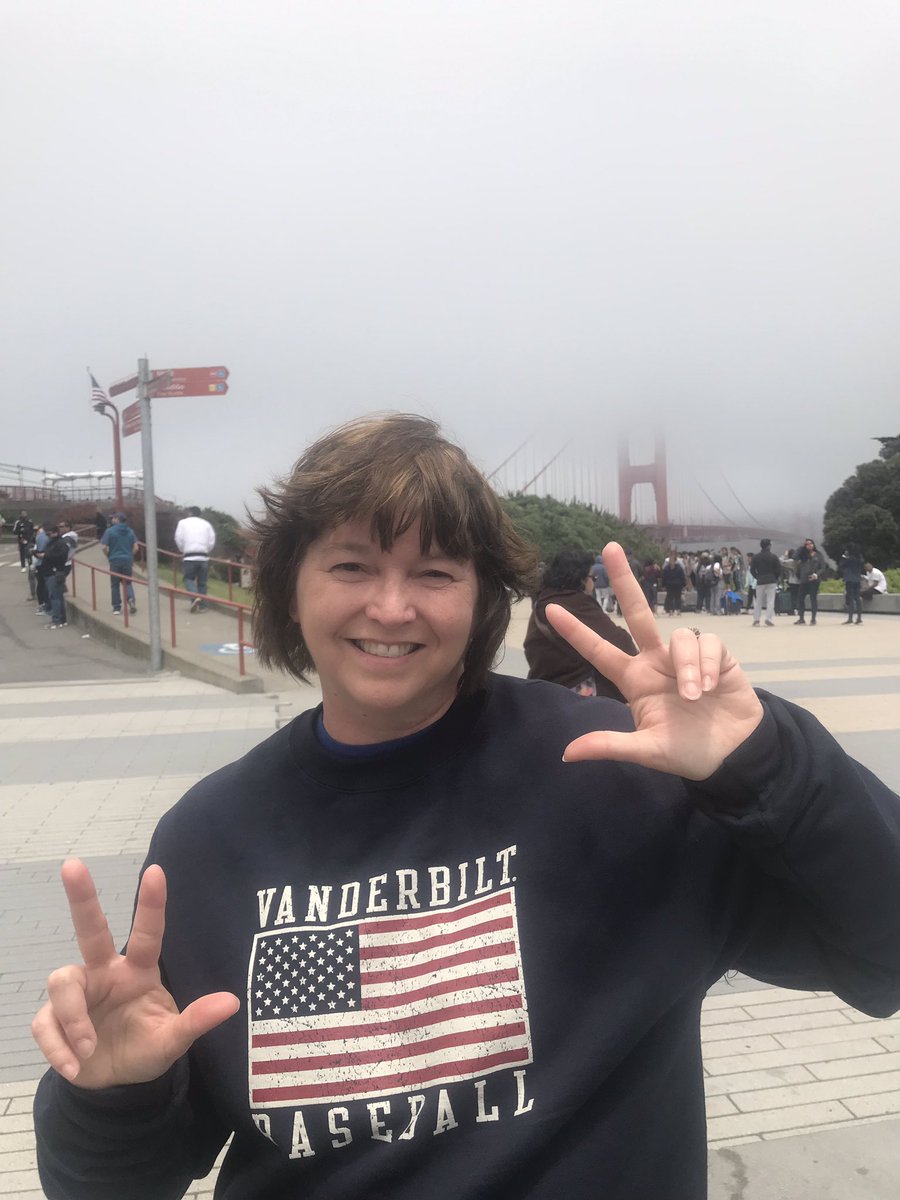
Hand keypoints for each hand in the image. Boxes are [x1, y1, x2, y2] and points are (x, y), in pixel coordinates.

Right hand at [31, 859, 238, 1088]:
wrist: (115, 1084)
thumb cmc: (146, 1048)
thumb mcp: (173, 1040)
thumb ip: (197, 1021)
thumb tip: (232, 1002)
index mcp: (138, 971)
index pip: (147, 933)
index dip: (151, 904)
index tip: (156, 871)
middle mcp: (105, 973)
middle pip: (90, 930)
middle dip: (81, 898)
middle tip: (73, 864)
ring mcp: (78, 993)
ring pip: (63, 982)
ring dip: (73, 1018)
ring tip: (89, 1048)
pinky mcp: (53, 1019)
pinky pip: (45, 1023)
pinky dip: (59, 1048)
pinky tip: (77, 1066)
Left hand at [546, 542, 763, 779]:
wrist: (734, 755)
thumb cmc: (687, 751)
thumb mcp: (647, 751)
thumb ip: (610, 745)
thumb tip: (567, 754)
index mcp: (635, 680)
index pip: (600, 650)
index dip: (576, 632)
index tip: (550, 610)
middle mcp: (656, 660)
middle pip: (637, 612)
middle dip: (624, 580)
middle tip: (609, 547)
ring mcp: (685, 656)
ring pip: (680, 636)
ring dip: (686, 666)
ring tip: (694, 696)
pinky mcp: (717, 655)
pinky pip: (707, 643)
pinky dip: (706, 664)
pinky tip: (710, 686)